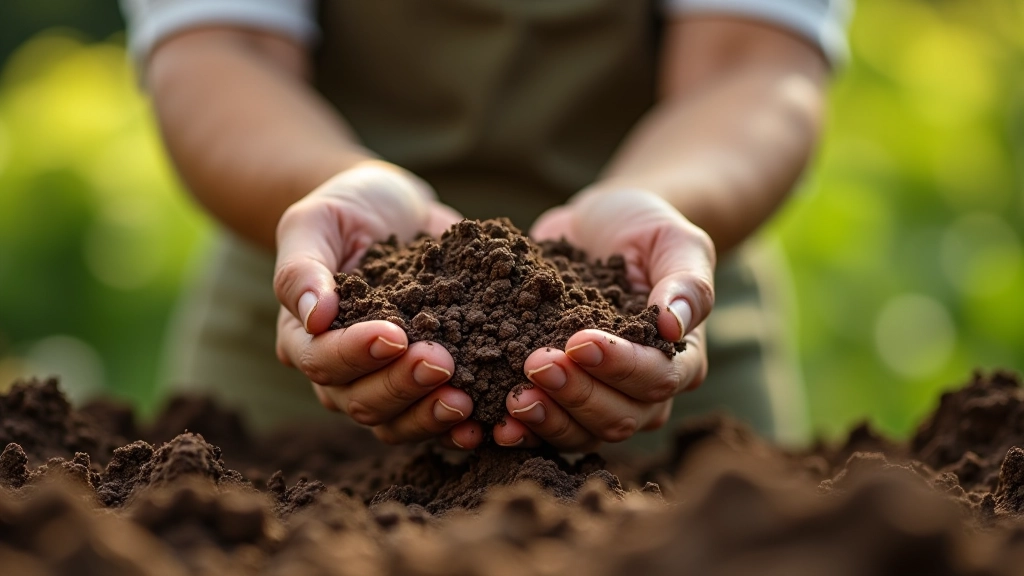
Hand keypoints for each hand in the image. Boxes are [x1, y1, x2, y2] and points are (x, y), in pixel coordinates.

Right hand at [273, 160, 482, 448]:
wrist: (398, 210)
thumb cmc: (348, 210)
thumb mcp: (316, 221)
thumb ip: (302, 267)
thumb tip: (314, 315)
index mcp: (305, 337)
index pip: (322, 360)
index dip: (355, 353)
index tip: (393, 335)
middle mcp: (341, 373)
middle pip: (362, 401)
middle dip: (402, 385)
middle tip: (441, 362)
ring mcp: (386, 382)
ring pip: (398, 421)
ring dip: (431, 415)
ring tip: (465, 401)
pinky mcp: (428, 383)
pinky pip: (437, 420)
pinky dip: (458, 427)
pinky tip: (483, 424)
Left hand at [494, 189, 714, 450]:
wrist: (594, 227)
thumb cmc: (643, 230)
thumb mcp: (674, 240)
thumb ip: (687, 282)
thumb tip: (675, 326)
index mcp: (678, 358)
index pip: (656, 378)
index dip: (619, 366)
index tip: (580, 341)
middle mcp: (642, 391)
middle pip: (618, 417)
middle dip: (576, 394)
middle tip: (537, 364)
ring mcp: (598, 398)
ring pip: (580, 432)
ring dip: (547, 418)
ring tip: (514, 398)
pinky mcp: (558, 397)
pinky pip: (543, 429)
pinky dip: (520, 431)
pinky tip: (495, 425)